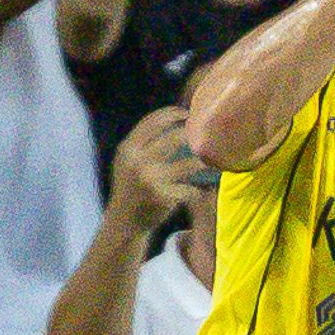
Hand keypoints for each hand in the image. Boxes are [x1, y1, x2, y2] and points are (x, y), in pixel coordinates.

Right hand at [105, 105, 204, 220]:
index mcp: (128, 149)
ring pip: (189, 165)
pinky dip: (199, 191)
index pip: (153, 122)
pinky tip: (205, 190)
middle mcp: (138, 162)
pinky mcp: (162, 198)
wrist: (123, 221)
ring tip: (211, 162)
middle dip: (193, 136)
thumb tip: (171, 119)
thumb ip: (142, 143)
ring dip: (203, 163)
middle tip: (205, 137)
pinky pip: (190, 190)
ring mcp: (151, 180)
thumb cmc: (130, 188)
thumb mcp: (127, 161)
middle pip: (175, 139)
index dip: (172, 113)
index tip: (187, 113)